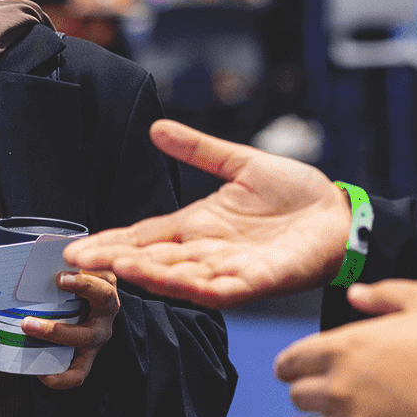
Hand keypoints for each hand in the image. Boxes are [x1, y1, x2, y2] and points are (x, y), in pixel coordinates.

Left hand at [0, 258, 119, 390]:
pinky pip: (78, 374)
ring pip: (84, 336)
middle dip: (81, 289)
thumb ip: (18, 268)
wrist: (79, 316)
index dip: (86, 273)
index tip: (60, 273)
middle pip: (103, 298)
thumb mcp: (51, 275)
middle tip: (54, 283)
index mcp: (100, 279)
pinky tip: (41, 374)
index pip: (101, 271)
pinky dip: (61, 378)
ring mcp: (98, 335)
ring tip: (27, 325)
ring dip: (56, 331)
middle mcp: (105, 308)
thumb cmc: (60, 292)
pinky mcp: (87, 359)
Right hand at [62, 119, 348, 308]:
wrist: (340, 215)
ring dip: (147, 274)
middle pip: (153, 260)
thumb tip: (156, 128)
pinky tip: (172, 282)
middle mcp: (207, 252)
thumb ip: (198, 149)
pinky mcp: (258, 281)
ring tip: (115, 266)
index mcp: (199, 226)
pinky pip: (221, 289)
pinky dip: (195, 286)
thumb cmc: (295, 195)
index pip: (145, 236)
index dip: (111, 241)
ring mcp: (230, 270)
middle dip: (116, 261)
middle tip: (78, 262)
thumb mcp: (240, 163)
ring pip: (179, 277)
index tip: (75, 246)